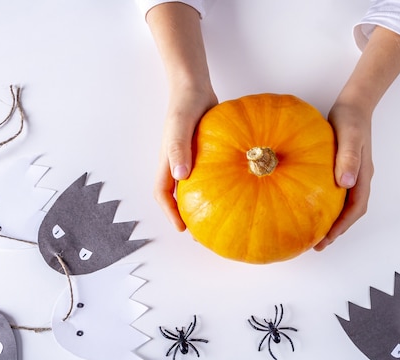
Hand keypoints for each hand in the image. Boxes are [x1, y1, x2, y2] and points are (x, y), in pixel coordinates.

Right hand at [146, 3, 215, 230]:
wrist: (195, 86)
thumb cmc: (184, 104)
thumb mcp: (179, 126)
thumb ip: (178, 148)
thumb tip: (180, 176)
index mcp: (167, 162)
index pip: (163, 194)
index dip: (170, 213)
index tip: (182, 228)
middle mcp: (178, 164)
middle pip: (179, 196)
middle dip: (188, 216)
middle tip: (204, 232)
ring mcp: (192, 158)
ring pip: (195, 187)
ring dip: (203, 203)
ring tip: (221, 217)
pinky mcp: (206, 152)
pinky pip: (210, 174)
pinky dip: (218, 185)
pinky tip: (237, 190)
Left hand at [313, 26, 399, 250]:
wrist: (353, 104)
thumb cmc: (351, 119)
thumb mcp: (349, 136)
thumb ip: (349, 158)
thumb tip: (346, 183)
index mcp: (362, 176)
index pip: (355, 209)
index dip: (342, 227)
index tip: (326, 239)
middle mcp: (357, 179)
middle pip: (349, 212)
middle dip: (335, 230)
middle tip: (316, 244)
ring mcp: (350, 175)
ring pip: (342, 204)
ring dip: (330, 220)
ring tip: (311, 231)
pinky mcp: (340, 169)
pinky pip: (333, 192)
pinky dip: (323, 203)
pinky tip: (307, 204)